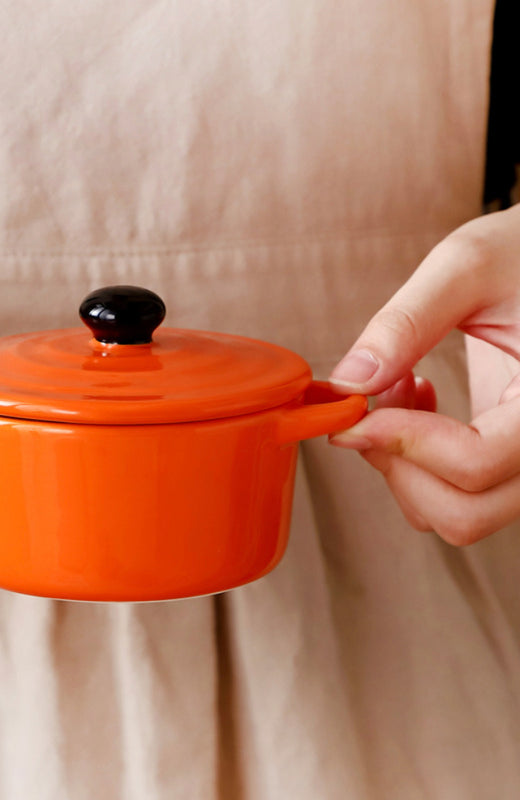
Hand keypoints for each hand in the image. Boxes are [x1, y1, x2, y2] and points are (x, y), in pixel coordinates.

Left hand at [328, 204, 519, 544]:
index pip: (476, 464)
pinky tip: (418, 400)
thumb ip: (405, 323)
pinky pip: (456, 494)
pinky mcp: (510, 456)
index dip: (402, 442)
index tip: (356, 409)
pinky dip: (416, 463)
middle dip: (398, 463)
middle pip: (463, 513)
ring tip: (402, 388)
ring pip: (455, 514)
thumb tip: (346, 383)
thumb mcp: (468, 264)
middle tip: (379, 399)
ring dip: (403, 464)